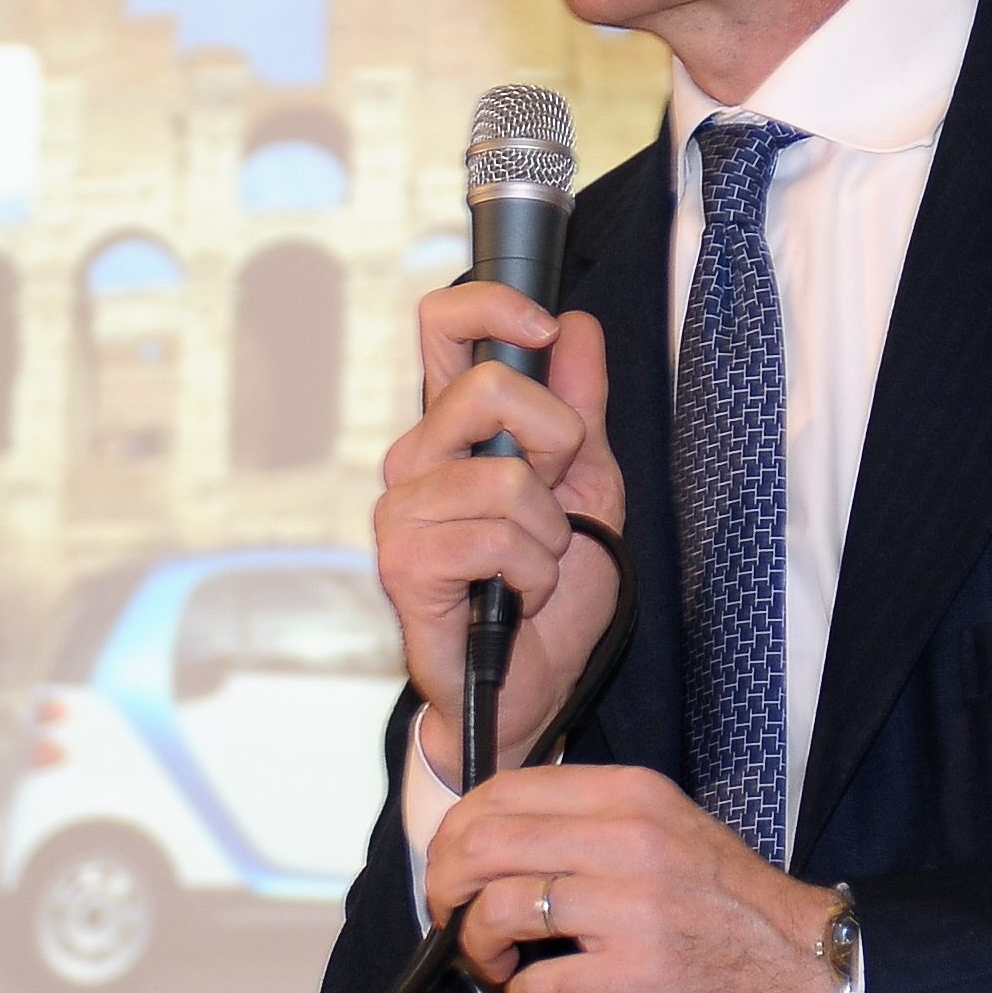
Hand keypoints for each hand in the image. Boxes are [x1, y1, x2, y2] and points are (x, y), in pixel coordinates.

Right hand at [375, 284, 622, 782]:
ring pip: (504, 477)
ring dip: (548, 533)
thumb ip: (581, 407)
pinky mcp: (403, 562)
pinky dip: (532, 573)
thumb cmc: (552, 593)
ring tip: (535, 565)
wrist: (532, 687)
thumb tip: (576, 326)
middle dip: (555, 441)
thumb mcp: (588, 484)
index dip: (493, 305)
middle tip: (555, 496)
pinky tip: (517, 595)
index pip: (442, 324)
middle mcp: (417, 457)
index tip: (544, 330)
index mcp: (456, 427)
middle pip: (485, 388)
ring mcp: (403, 509)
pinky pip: (494, 538)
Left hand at [423, 764, 847, 992]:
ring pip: (500, 910)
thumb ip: (591, 821)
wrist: (812, 965)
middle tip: (452, 918)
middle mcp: (629, 840)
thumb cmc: (736, 905)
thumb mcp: (669, 829)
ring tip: (494, 962)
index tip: (454, 866)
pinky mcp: (638, 977)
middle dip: (445, 886)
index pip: (503, 790)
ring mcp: (633, 908)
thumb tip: (497, 838)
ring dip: (475, 946)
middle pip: (483, 843)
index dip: (456, 831)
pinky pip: (537, 986)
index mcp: (631, 795)